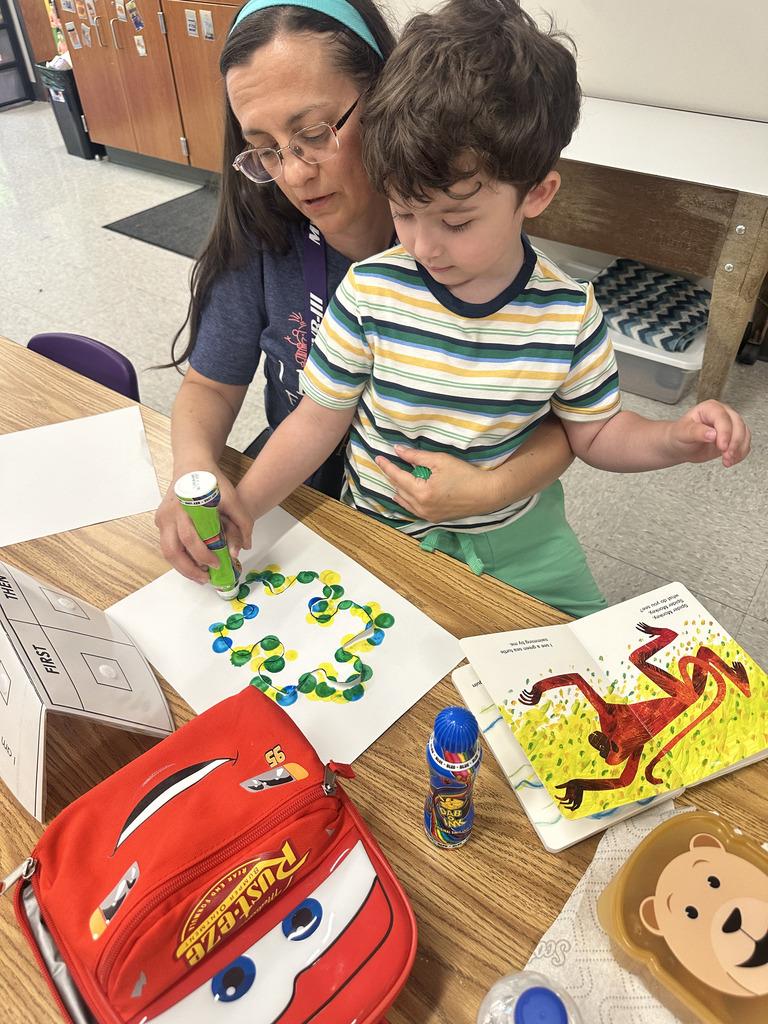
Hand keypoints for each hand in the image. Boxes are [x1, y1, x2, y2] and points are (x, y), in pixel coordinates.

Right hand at [155, 470, 253, 584]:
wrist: (192, 464)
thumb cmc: (211, 480)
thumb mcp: (233, 498)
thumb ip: (243, 523)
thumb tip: (244, 547)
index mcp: (186, 508)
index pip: (191, 539)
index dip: (203, 556)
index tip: (217, 564)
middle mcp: (170, 514)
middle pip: (174, 550)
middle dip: (190, 569)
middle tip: (206, 578)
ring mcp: (162, 518)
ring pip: (167, 551)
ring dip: (182, 567)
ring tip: (199, 575)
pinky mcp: (161, 520)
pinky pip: (167, 544)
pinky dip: (179, 557)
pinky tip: (193, 563)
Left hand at [375, 445, 501, 521]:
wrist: (486, 494)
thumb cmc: (465, 475)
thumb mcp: (440, 461)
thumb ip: (416, 457)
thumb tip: (398, 451)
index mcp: (421, 492)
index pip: (397, 477)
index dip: (387, 466)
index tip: (379, 457)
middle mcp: (421, 507)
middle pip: (399, 489)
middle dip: (394, 476)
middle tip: (391, 463)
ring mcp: (427, 515)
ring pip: (405, 501)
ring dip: (399, 488)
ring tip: (396, 478)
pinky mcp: (434, 519)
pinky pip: (413, 509)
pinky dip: (407, 500)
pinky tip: (404, 495)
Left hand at [669, 400, 750, 467]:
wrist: (680, 446)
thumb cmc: (679, 435)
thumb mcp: (682, 432)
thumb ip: (696, 432)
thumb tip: (712, 434)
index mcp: (710, 408)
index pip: (723, 418)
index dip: (725, 433)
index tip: (722, 447)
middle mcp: (723, 414)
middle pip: (738, 425)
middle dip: (734, 443)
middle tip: (726, 456)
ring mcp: (730, 426)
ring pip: (744, 434)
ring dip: (739, 449)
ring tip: (727, 460)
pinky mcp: (733, 437)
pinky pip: (744, 444)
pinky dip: (741, 453)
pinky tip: (731, 460)